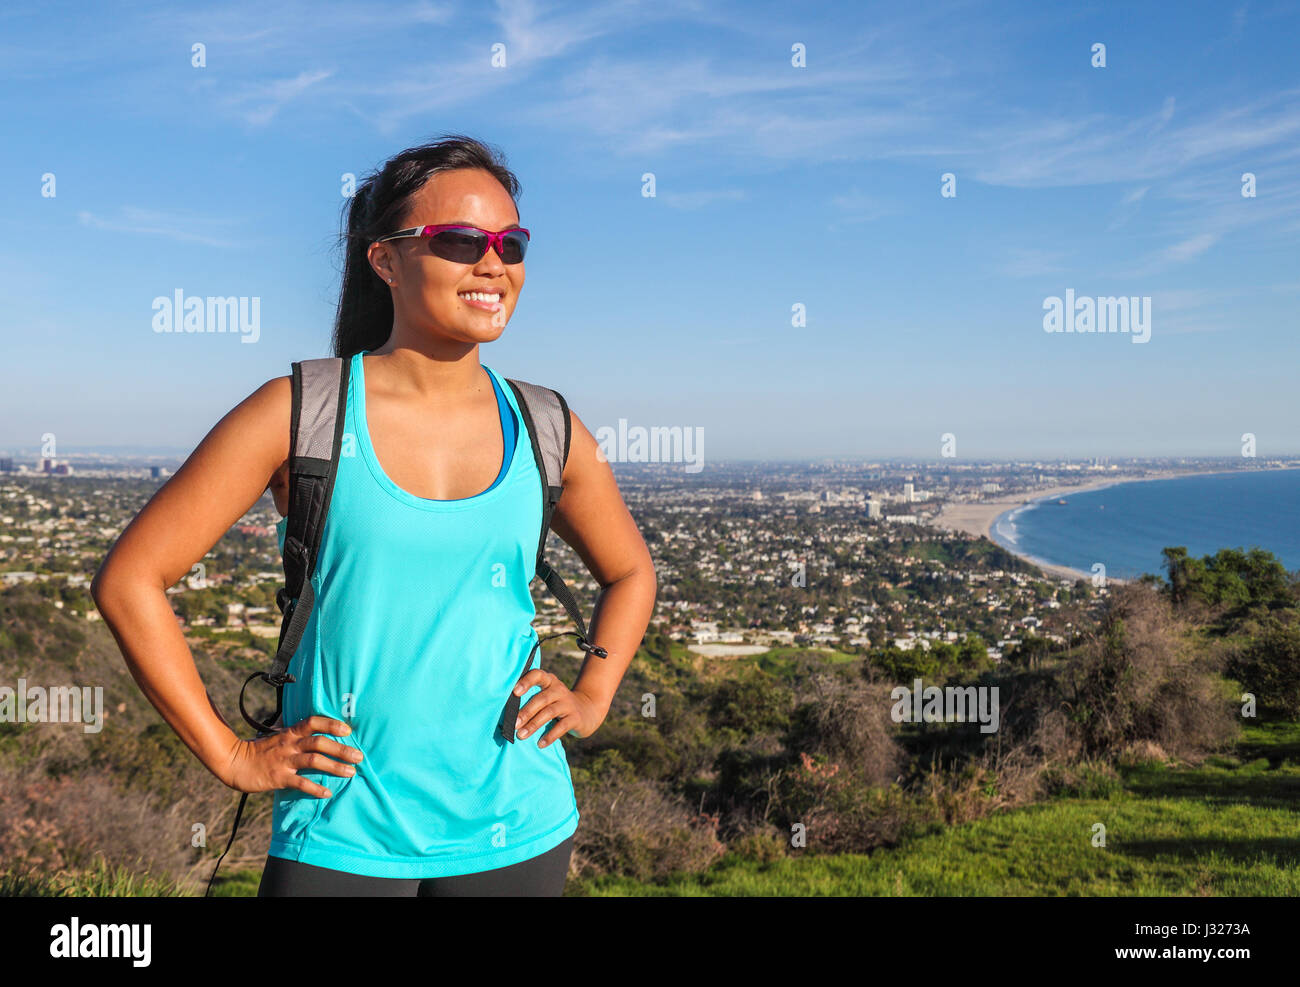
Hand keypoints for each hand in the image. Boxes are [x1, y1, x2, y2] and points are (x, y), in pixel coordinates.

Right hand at [222, 715, 361, 796]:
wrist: (234, 763)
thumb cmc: (260, 750)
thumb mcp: (278, 736)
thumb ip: (294, 733)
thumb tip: (313, 728)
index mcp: (290, 733)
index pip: (313, 722)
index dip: (331, 724)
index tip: (348, 729)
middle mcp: (290, 745)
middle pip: (319, 742)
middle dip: (341, 749)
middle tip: (359, 756)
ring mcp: (284, 761)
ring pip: (314, 761)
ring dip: (335, 767)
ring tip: (351, 773)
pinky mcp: (278, 778)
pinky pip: (300, 783)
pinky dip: (315, 788)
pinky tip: (327, 793)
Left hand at [512, 671, 601, 746]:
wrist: (587, 711)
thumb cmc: (556, 704)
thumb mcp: (547, 696)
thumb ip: (531, 698)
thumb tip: (507, 714)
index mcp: (549, 681)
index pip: (537, 675)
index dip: (526, 682)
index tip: (514, 692)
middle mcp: (559, 690)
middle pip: (541, 698)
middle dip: (526, 711)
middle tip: (514, 724)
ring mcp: (568, 703)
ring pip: (549, 712)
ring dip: (534, 724)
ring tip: (521, 735)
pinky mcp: (575, 718)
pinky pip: (561, 727)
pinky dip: (550, 736)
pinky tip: (540, 744)